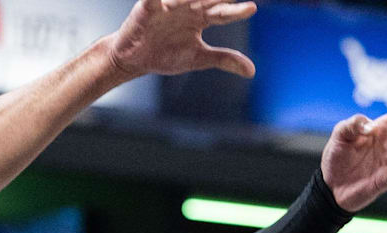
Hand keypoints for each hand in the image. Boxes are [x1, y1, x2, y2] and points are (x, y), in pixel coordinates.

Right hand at [107, 0, 256, 77]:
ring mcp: (167, 5)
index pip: (222, 13)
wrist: (134, 60)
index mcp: (201, 17)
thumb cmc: (166, 54)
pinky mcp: (147, 7)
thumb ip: (224, 59)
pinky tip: (164, 0)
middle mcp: (187, 7)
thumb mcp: (198, 58)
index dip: (236, 11)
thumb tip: (251, 71)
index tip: (251, 8)